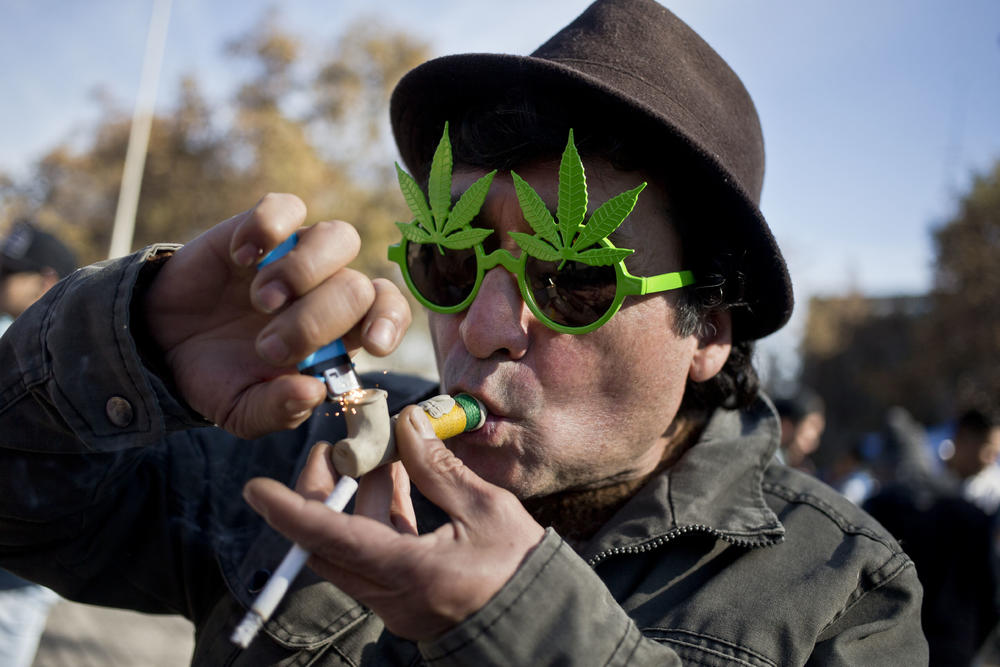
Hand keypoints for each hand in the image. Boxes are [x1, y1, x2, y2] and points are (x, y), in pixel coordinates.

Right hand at [142, 193, 410, 437]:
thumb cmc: (217, 376)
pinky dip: (268, 228)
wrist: (161, 342)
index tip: (371, 345)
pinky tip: (240, 258)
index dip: (390, 322)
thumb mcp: (242, 410)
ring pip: (340, 237)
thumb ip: (278, 410)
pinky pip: (286, 207)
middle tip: (270, 346)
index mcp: (339, 334)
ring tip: (262, 300)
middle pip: (357, 286)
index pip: (389, 312)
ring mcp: (296, 255)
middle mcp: (327, 289)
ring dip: (302, 271)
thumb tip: (313, 393)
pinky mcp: (260, 229)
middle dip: (317, 320)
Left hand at [242, 406, 546, 639]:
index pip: (332, 541)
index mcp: (408, 572)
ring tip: (379, 452)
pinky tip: (398, 480)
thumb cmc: (520, 569)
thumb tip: (407, 424)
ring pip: (351, 545)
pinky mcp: (404, 596)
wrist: (540, 623)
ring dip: (356, 498)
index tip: (256, 488)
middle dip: (319, 493)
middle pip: (328, 543)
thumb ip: (440, 468)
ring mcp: (394, 599)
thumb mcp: (488, 510)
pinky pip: (374, 552)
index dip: (291, 511)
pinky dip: (379, 515)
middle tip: (330, 449)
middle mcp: (390, 593)